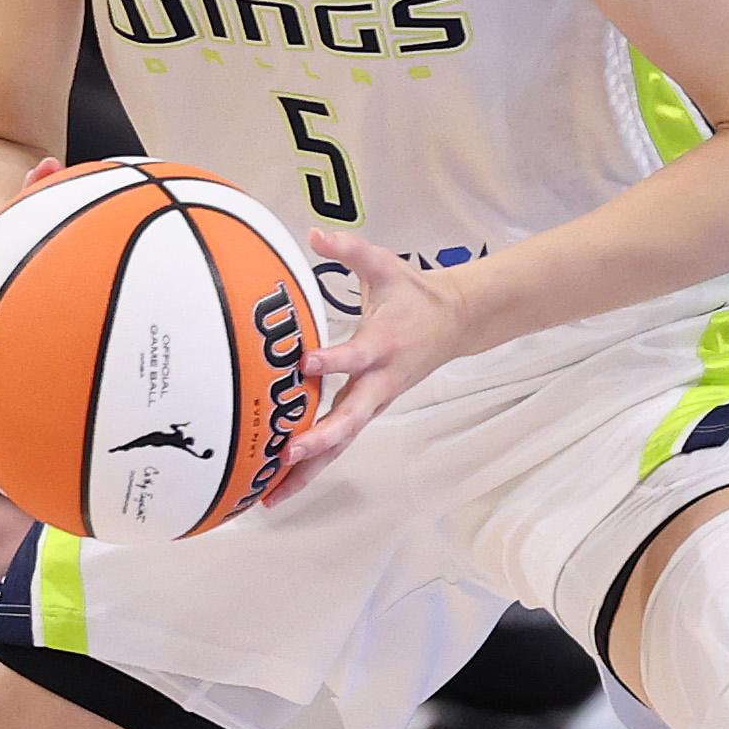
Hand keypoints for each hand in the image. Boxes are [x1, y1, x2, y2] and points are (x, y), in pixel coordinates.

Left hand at [264, 230, 483, 505]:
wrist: (456, 323)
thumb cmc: (415, 296)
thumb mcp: (385, 266)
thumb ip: (350, 251)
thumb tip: (315, 234)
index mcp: (383, 345)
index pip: (356, 356)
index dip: (333, 360)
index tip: (306, 363)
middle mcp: (379, 382)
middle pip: (350, 419)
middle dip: (320, 438)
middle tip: (289, 453)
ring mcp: (374, 402)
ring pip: (341, 443)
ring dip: (309, 469)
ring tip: (272, 495)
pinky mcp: (367, 411)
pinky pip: (338, 444)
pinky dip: (312, 467)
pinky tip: (281, 485)